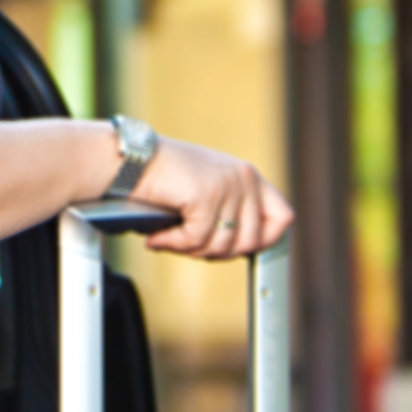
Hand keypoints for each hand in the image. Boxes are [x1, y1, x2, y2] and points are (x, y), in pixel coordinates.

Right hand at [130, 137, 293, 258]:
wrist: (130, 159)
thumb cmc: (160, 176)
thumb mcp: (206, 188)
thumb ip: (227, 210)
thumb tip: (235, 249)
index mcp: (248, 175)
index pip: (282, 217)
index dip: (264, 240)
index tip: (237, 250)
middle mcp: (244, 178)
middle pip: (251, 241)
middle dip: (218, 253)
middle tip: (190, 248)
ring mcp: (227, 186)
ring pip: (222, 245)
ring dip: (191, 250)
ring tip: (169, 240)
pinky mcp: (206, 196)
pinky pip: (196, 240)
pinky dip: (173, 244)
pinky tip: (157, 238)